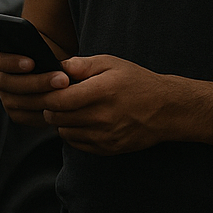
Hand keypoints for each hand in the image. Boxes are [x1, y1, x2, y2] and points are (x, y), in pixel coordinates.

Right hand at [0, 43, 70, 126]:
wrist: (57, 73)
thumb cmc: (51, 54)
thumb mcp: (49, 45)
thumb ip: (51, 48)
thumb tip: (62, 63)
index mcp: (0, 57)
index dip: (11, 63)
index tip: (31, 64)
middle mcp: (0, 79)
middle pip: (9, 83)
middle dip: (37, 82)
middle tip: (62, 80)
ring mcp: (6, 98)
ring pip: (18, 102)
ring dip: (44, 99)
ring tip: (66, 93)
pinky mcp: (16, 114)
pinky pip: (27, 117)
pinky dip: (43, 113)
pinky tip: (59, 107)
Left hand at [43, 55, 175, 155]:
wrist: (166, 109)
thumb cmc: (137, 82)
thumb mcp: (111, 63)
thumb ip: (81, 64)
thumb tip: (56, 66)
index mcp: (101, 91)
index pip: (58, 99)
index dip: (46, 95)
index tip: (46, 89)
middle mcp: (102, 117)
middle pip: (57, 117)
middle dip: (50, 107)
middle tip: (54, 99)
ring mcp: (105, 136)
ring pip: (64, 132)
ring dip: (61, 122)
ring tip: (69, 109)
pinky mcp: (107, 149)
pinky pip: (77, 144)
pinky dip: (73, 133)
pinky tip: (81, 122)